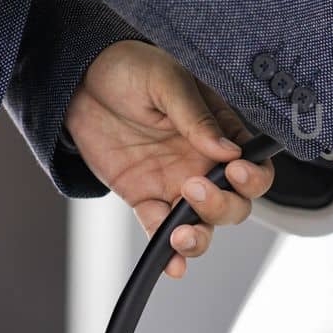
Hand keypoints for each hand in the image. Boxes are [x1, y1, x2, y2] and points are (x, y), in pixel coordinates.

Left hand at [66, 40, 273, 277]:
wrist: (78, 80)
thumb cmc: (131, 68)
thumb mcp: (167, 81)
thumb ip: (197, 117)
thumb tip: (228, 150)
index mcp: (221, 131)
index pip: (254, 165)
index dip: (253, 177)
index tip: (235, 171)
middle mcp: (204, 163)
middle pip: (235, 203)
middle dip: (222, 207)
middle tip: (194, 189)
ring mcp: (175, 183)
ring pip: (203, 224)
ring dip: (200, 237)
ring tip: (182, 235)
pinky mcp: (144, 197)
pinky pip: (160, 230)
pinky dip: (167, 251)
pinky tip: (171, 264)